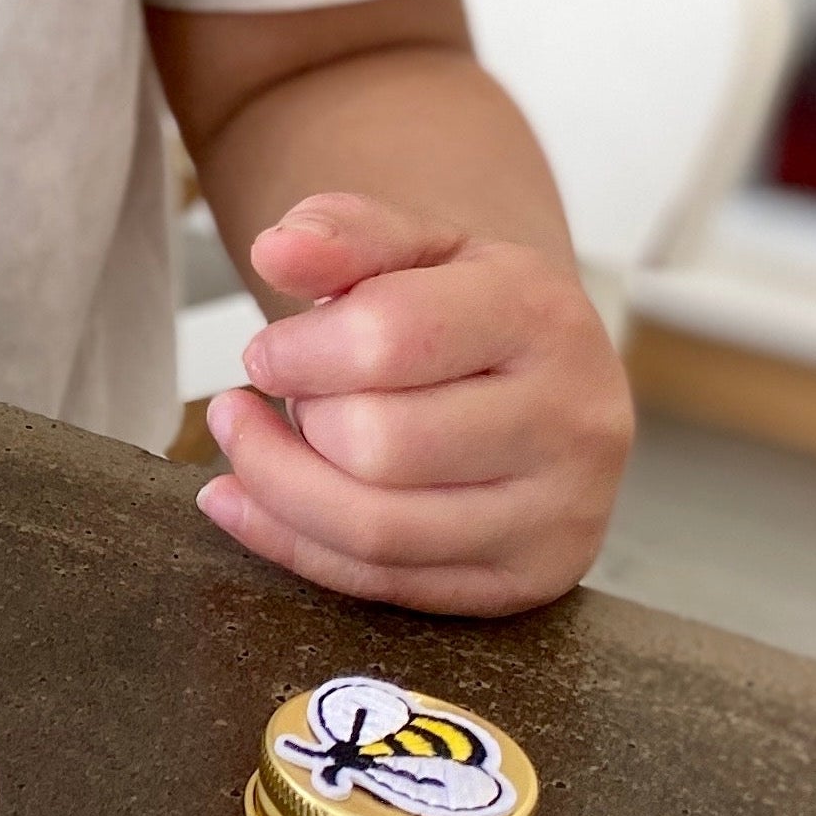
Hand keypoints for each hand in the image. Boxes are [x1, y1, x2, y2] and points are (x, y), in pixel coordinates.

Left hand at [195, 191, 632, 615]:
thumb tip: (274, 252)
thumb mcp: (412, 242)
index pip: (391, 337)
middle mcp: (571, 422)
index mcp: (541, 316)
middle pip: (380, 445)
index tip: (262, 354)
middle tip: (267, 396)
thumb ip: (340, 231)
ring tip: (244, 440)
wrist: (540, 371)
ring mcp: (560, 514)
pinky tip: (243, 501)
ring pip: (379, 530)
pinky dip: (294, 545)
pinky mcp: (527, 579)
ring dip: (279, 486)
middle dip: (297, 420)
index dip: (299, 351)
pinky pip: (386, 585)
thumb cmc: (463, 305)